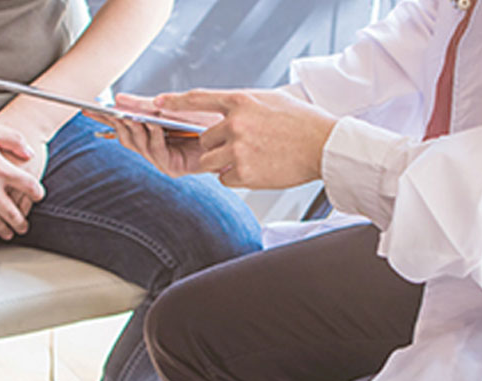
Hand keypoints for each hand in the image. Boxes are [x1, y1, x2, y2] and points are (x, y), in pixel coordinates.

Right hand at [0, 118, 45, 240]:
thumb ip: (14, 140)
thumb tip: (29, 154)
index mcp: (0, 169)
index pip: (28, 186)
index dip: (38, 192)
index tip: (38, 195)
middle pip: (13, 213)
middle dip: (22, 222)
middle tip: (25, 226)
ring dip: (6, 230)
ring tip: (11, 234)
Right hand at [86, 93, 221, 176]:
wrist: (233, 129)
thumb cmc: (205, 117)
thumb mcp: (171, 106)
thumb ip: (145, 105)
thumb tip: (118, 100)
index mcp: (150, 132)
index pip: (121, 127)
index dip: (104, 120)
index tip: (87, 110)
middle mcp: (154, 147)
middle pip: (125, 137)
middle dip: (116, 124)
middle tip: (109, 111)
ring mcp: (162, 159)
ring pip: (138, 145)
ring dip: (134, 129)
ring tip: (130, 116)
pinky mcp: (174, 168)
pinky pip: (157, 152)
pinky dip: (154, 137)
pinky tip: (154, 125)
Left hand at [157, 88, 337, 188]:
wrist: (325, 147)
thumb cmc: (302, 123)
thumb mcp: (270, 100)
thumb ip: (242, 106)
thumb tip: (221, 115)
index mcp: (240, 101)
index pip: (197, 99)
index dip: (174, 102)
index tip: (156, 103)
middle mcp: (235, 124)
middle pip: (204, 141)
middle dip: (216, 147)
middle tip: (242, 147)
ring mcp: (238, 150)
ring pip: (210, 163)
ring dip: (225, 164)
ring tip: (254, 158)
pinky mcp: (244, 172)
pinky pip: (225, 179)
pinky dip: (238, 178)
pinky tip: (261, 168)